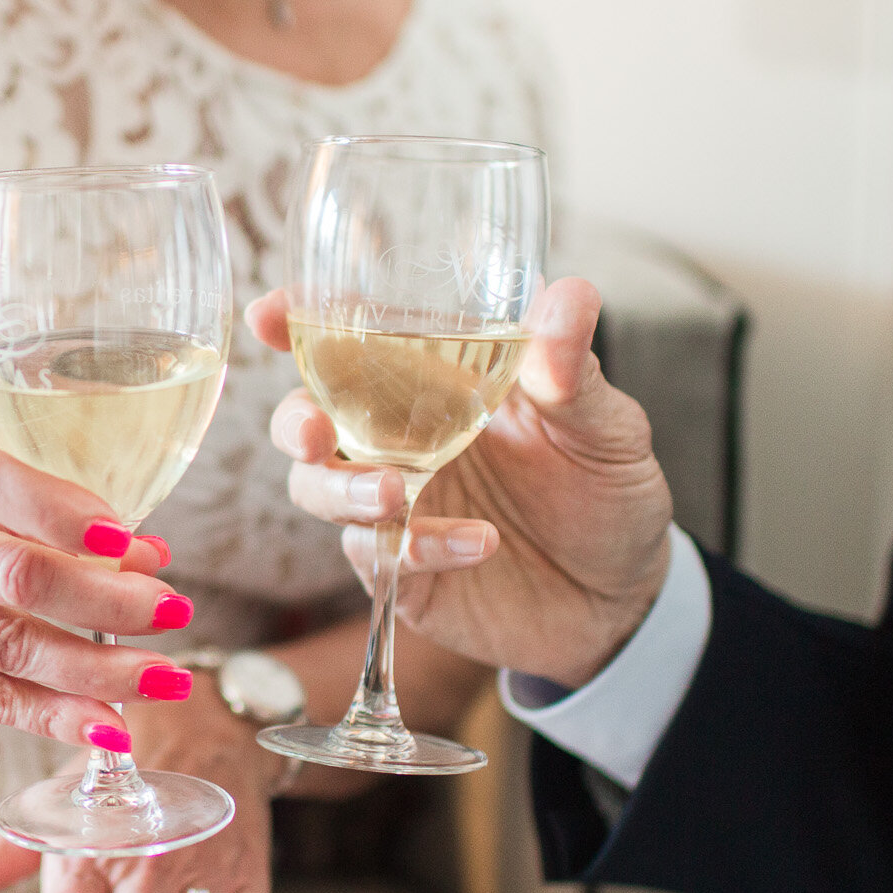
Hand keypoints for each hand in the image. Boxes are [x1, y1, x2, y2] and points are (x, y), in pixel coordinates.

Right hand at [0, 427, 195, 744]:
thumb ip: (53, 513)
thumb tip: (150, 559)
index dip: (58, 509)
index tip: (126, 539)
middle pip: (11, 574)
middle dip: (106, 599)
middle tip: (173, 610)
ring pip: (8, 646)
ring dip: (100, 668)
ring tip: (167, 677)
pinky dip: (56, 716)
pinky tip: (111, 724)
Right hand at [248, 281, 673, 686]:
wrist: (625, 599)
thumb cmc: (607, 492)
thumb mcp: (605, 423)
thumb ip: (571, 367)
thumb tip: (568, 293)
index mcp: (435, 383)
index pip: (351, 341)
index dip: (299, 324)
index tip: (268, 315)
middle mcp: (400, 440)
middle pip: (308, 417)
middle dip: (293, 421)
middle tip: (313, 431)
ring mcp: (396, 507)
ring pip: (319, 491)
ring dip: (344, 490)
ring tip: (398, 493)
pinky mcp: (402, 571)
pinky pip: (378, 555)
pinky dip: (418, 546)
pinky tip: (478, 542)